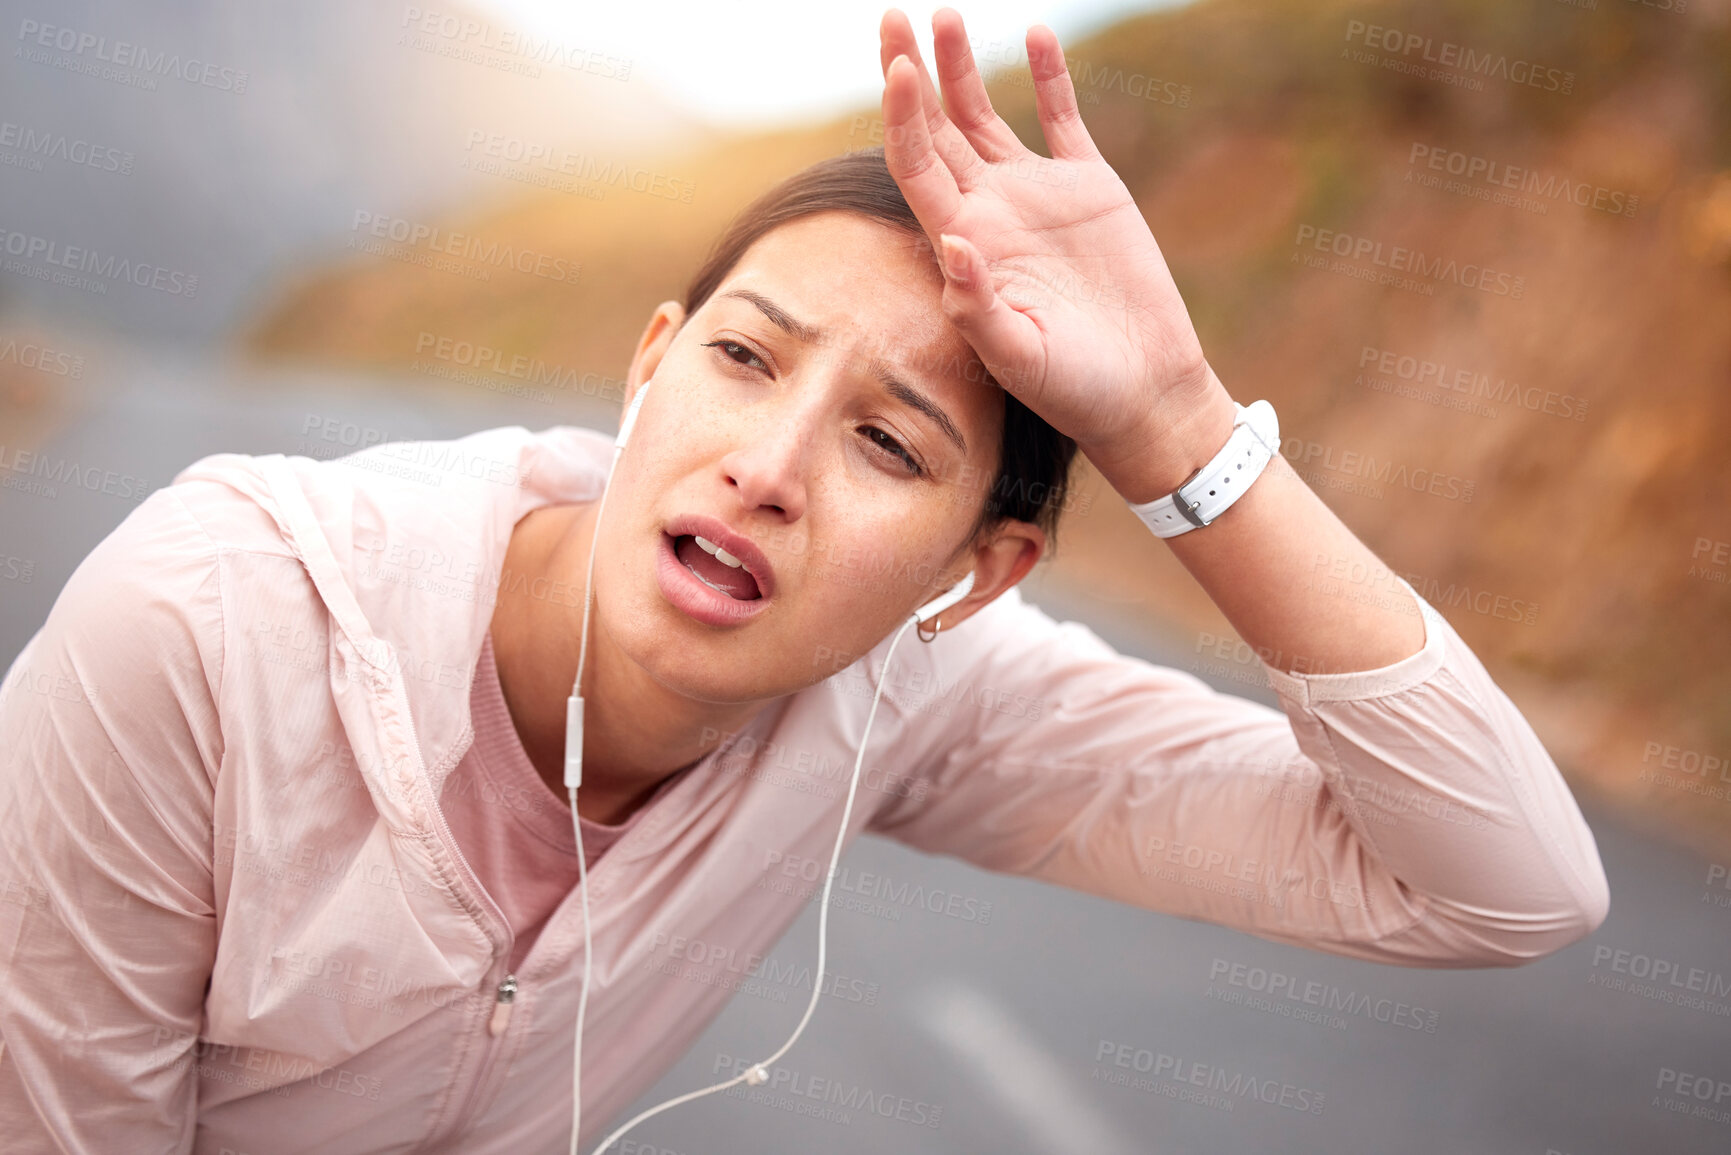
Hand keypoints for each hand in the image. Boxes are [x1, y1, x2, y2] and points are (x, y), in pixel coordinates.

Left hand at [878, 8, 1236, 500]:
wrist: (1141, 390)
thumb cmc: (1072, 389)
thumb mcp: (1018, 356)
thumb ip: (978, 306)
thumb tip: (952, 242)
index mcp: (964, 245)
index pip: (916, 166)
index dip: (902, 117)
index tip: (897, 69)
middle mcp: (990, 213)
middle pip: (935, 130)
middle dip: (912, 74)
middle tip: (891, 16)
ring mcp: (1036, 197)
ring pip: (986, 117)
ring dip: (963, 68)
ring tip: (948, 15)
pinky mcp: (1089, 190)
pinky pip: (1063, 121)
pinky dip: (1050, 79)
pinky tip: (1035, 36)